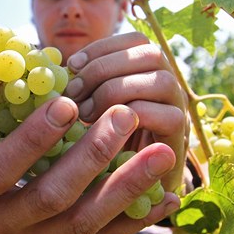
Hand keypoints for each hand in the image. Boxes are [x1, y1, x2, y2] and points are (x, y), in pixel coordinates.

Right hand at [0, 84, 179, 233]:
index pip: (1, 170)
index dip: (32, 139)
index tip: (68, 103)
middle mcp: (10, 224)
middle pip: (53, 196)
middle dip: (91, 157)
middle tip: (125, 115)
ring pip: (88, 221)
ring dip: (127, 187)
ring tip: (161, 152)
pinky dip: (140, 218)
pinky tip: (169, 196)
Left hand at [64, 31, 188, 191]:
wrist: (128, 193)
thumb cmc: (101, 146)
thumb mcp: (87, 110)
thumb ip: (80, 88)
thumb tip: (53, 67)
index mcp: (147, 72)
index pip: (136, 40)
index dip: (102, 47)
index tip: (71, 65)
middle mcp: (168, 86)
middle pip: (150, 53)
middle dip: (104, 68)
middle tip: (74, 93)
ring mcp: (178, 110)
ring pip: (161, 80)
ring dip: (117, 90)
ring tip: (86, 113)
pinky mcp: (180, 138)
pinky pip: (168, 116)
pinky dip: (133, 116)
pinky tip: (104, 130)